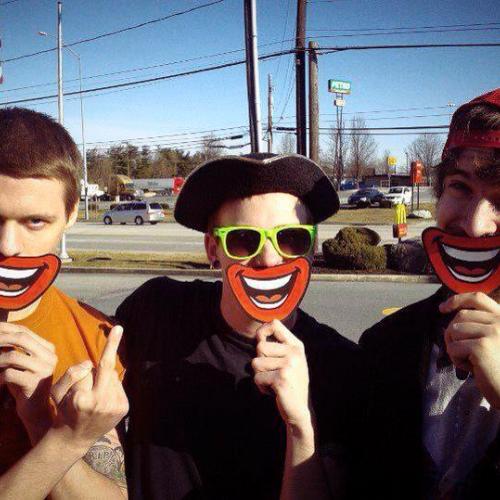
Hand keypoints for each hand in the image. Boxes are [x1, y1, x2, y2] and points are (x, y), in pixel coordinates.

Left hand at [0, 322, 56, 439]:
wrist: (36, 409)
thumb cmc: (24, 383)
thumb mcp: (22, 364)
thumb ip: (15, 349)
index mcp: (48, 349)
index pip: (25, 331)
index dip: (6, 328)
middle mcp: (49, 357)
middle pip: (22, 339)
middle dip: (0, 339)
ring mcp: (44, 370)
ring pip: (13, 356)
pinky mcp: (35, 384)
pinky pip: (9, 374)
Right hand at [50, 326, 128, 452]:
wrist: (75, 438)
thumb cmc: (64, 411)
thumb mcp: (57, 393)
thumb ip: (70, 374)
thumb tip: (90, 364)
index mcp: (83, 399)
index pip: (95, 367)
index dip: (105, 350)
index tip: (119, 327)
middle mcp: (102, 403)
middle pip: (106, 369)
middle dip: (104, 361)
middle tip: (107, 348)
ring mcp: (115, 407)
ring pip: (113, 377)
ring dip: (105, 379)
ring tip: (94, 395)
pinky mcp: (124, 409)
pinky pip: (119, 386)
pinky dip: (111, 387)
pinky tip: (103, 400)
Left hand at [252, 320, 311, 428]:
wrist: (299, 409)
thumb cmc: (290, 382)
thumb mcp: (290, 359)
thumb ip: (278, 345)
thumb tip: (259, 332)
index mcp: (297, 345)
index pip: (275, 324)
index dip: (262, 331)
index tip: (262, 342)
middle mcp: (294, 353)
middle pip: (260, 346)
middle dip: (260, 361)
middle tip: (273, 372)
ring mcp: (289, 365)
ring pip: (256, 362)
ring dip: (260, 375)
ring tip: (273, 381)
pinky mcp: (281, 379)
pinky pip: (257, 377)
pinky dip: (261, 386)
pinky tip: (274, 390)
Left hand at [441, 292, 499, 408]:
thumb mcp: (493, 340)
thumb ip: (479, 325)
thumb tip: (450, 314)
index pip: (477, 298)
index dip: (457, 300)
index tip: (442, 308)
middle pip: (460, 317)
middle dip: (453, 334)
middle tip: (461, 352)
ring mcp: (492, 332)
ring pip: (454, 331)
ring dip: (455, 348)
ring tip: (470, 361)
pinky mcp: (481, 346)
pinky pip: (453, 347)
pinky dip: (456, 360)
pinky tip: (472, 369)